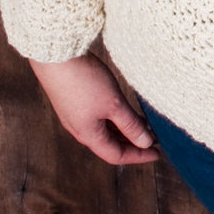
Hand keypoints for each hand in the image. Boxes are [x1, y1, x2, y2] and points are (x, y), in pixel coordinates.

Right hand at [29, 53, 158, 164]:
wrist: (56, 57)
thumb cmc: (85, 81)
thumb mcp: (114, 104)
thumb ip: (130, 124)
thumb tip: (145, 143)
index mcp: (88, 135)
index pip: (116, 156)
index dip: (138, 156)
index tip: (157, 153)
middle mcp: (80, 129)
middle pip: (109, 145)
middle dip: (132, 144)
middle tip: (153, 139)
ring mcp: (76, 115)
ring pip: (104, 130)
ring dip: (123, 130)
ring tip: (143, 124)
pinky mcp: (74, 101)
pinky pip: (98, 118)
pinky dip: (113, 118)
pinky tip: (123, 109)